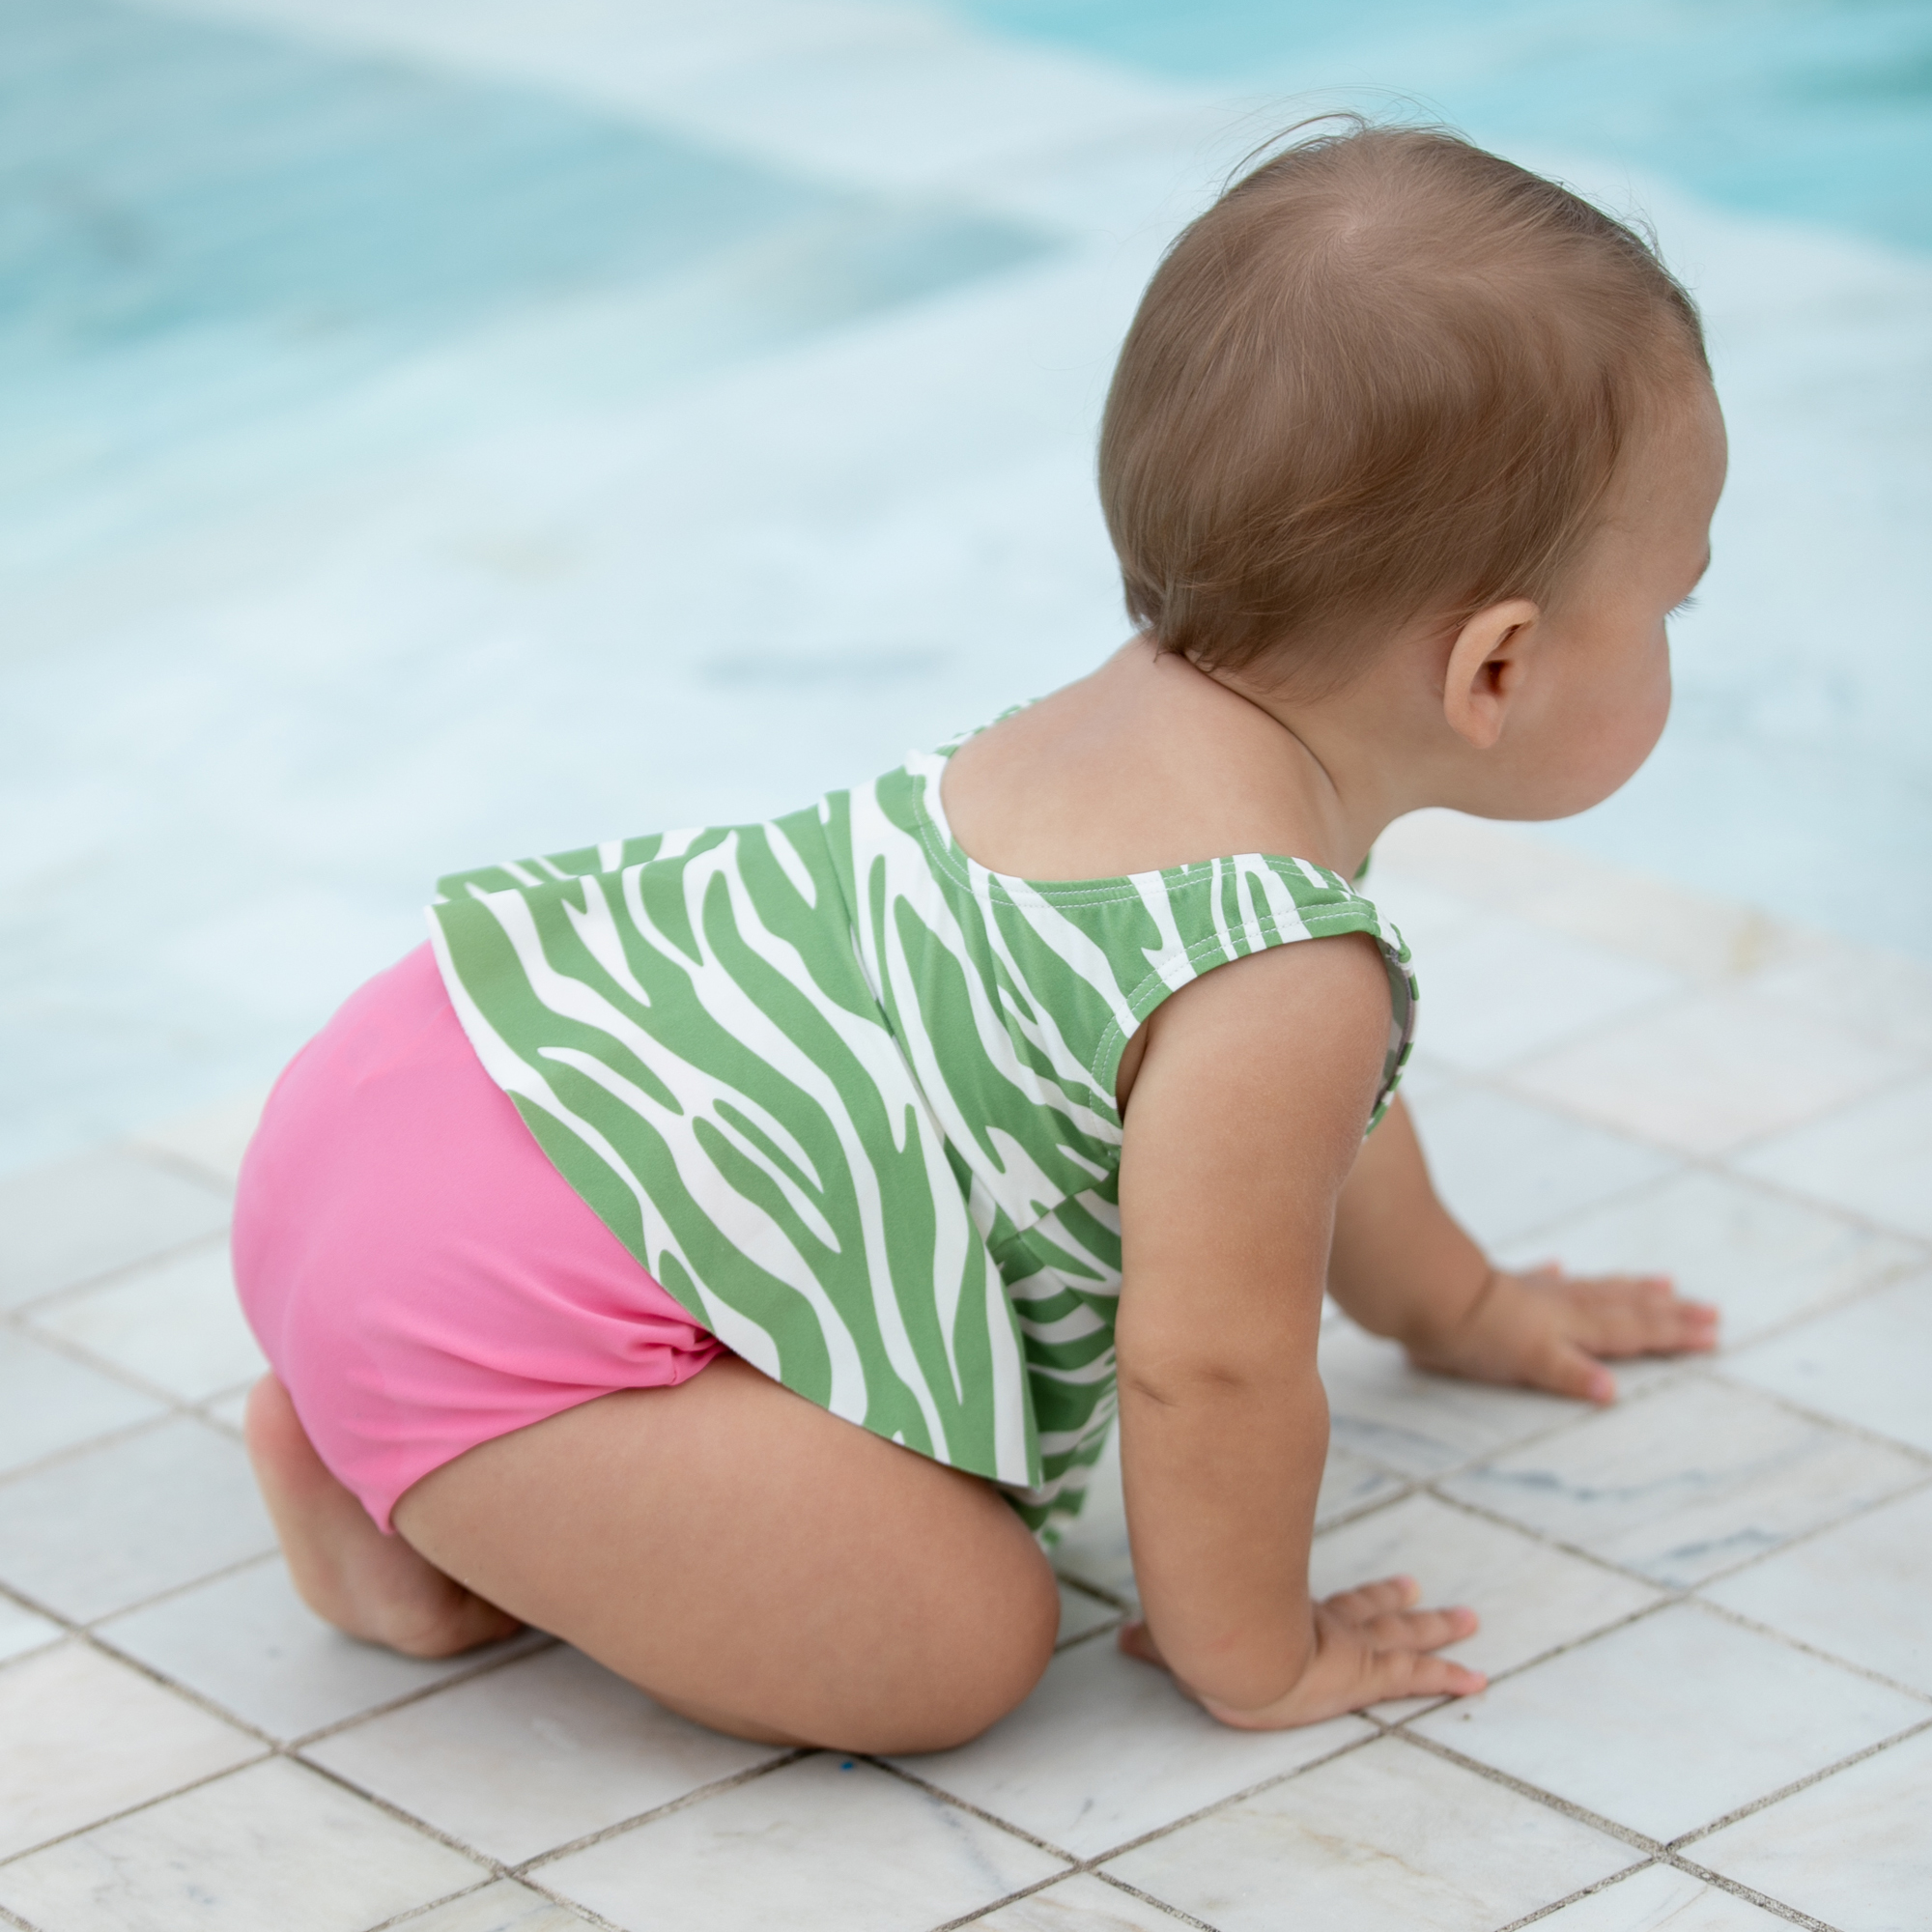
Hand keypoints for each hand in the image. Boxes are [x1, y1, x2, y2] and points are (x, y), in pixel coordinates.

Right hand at [1118, 1574, 1483, 1727]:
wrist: (1233, 1650)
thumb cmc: (1205, 1639)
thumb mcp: (1179, 1642)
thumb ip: (1154, 1641)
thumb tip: (1116, 1636)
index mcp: (1290, 1620)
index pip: (1335, 1608)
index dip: (1364, 1598)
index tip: (1393, 1586)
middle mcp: (1326, 1627)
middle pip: (1374, 1611)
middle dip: (1404, 1605)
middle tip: (1432, 1595)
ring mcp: (1350, 1647)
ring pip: (1402, 1633)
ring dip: (1437, 1628)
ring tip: (1470, 1621)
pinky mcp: (1365, 1671)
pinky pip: (1413, 1676)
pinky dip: (1445, 1678)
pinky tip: (1476, 1680)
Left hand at [1405, 1263, 1717, 1402]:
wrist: (1424, 1296)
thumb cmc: (1474, 1336)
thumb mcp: (1528, 1361)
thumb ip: (1570, 1373)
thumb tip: (1612, 1392)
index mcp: (1572, 1327)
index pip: (1634, 1331)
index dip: (1673, 1333)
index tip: (1714, 1332)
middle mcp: (1561, 1306)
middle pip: (1625, 1306)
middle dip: (1669, 1312)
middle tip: (1711, 1309)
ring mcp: (1534, 1293)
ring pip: (1594, 1289)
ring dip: (1629, 1289)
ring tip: (1661, 1281)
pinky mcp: (1502, 1287)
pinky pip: (1539, 1279)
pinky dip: (1554, 1275)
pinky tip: (1558, 1265)